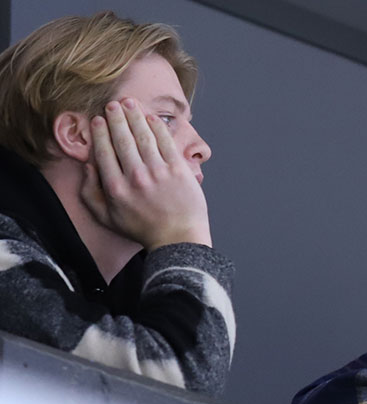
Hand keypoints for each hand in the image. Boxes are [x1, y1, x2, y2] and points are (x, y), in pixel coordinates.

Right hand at [82, 97, 210, 249]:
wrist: (178, 238)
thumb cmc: (143, 229)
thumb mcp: (106, 217)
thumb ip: (90, 193)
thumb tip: (87, 165)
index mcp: (115, 188)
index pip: (104, 151)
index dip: (100, 132)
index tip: (99, 120)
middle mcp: (135, 177)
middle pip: (122, 139)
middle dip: (116, 117)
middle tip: (112, 104)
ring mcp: (158, 172)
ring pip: (143, 136)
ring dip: (135, 115)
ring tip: (129, 102)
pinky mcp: (178, 170)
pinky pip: (165, 142)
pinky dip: (157, 127)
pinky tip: (151, 117)